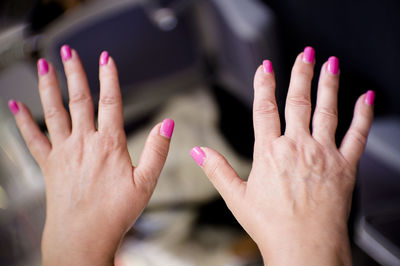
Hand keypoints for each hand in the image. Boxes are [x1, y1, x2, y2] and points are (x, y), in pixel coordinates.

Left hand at [9, 46, 174, 264]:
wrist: (82, 238)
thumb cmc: (114, 213)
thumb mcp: (147, 183)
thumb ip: (158, 150)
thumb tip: (168, 124)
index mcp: (109, 144)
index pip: (110, 101)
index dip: (109, 77)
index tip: (105, 58)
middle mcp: (84, 143)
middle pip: (79, 100)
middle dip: (75, 73)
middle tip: (69, 53)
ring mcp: (63, 152)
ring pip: (54, 112)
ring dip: (49, 87)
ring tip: (45, 66)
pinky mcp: (49, 165)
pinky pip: (33, 139)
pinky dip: (23, 121)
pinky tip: (16, 107)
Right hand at [190, 47, 373, 264]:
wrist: (305, 249)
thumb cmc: (272, 227)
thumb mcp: (237, 198)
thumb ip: (217, 170)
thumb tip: (199, 151)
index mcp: (269, 153)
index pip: (264, 109)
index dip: (264, 85)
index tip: (266, 68)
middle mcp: (297, 147)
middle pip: (298, 101)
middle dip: (300, 74)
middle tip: (304, 55)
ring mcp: (323, 154)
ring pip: (327, 110)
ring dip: (329, 84)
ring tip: (330, 63)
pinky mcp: (344, 166)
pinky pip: (357, 135)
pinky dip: (363, 114)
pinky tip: (365, 97)